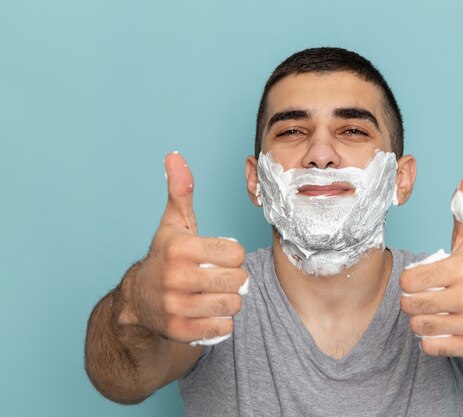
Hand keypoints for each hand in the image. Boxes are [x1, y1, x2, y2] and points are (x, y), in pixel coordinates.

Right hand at [117, 152, 247, 343]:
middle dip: (232, 278)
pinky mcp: (181, 331)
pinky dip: (219, 321)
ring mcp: (177, 307)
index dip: (231, 255)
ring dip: (228, 300)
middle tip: (216, 277)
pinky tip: (205, 311)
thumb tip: (175, 156)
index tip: (217, 256)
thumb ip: (181, 191)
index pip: (236, 254)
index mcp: (180, 249)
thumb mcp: (173, 223)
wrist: (138, 301)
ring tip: (212, 293)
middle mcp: (176, 279)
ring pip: (233, 305)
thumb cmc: (165, 257)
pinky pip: (224, 328)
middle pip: (238, 280)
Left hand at [399, 177, 462, 356]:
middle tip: (419, 296)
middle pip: (412, 305)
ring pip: (420, 327)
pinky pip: (434, 347)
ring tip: (427, 311)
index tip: (416, 278)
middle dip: (410, 300)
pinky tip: (439, 328)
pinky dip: (430, 340)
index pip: (410, 280)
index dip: (408, 279)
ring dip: (418, 320)